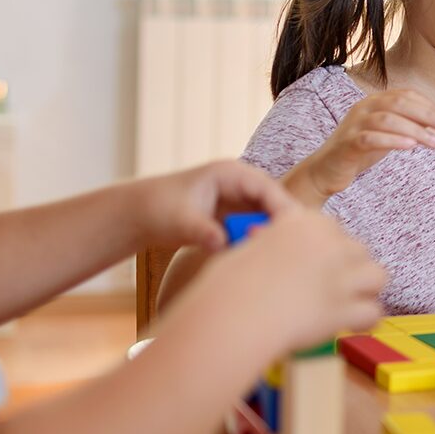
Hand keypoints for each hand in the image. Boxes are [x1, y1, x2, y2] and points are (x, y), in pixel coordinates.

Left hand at [131, 160, 302, 254]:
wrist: (140, 215)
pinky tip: (263, 260)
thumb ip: (203, 232)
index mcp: (230, 173)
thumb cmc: (158, 210)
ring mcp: (240, 199)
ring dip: (272, 234)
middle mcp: (240, 183)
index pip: (267, 188)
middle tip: (294, 251)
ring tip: (280, 259)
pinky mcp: (236, 216)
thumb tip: (222, 244)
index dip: (282, 209)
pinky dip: (260, 240)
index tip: (292, 232)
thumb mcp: (180, 222)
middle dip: (284, 224)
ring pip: (268, 216)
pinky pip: (257, 227)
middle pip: (275, 202)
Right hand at [196, 208, 384, 352]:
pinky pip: (373, 312)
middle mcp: (328, 244)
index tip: (320, 265)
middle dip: (350, 268)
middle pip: (359, 250)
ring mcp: (340, 275)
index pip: (333, 230)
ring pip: (378, 276)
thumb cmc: (228, 286)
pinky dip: (365, 321)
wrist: (232, 314)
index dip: (329, 249)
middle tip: (336, 287)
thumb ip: (271, 243)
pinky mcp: (344, 307)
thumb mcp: (248, 248)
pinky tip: (354, 326)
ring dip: (367, 289)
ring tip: (352, 303)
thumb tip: (270, 246)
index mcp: (303, 223)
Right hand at [288, 88, 434, 203]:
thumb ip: (406, 124)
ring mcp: (354, 125)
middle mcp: (363, 108)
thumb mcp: (386, 133)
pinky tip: (411, 147)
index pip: (405, 95)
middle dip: (427, 114)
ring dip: (416, 130)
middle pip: (399, 103)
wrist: (325, 170)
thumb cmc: (359, 151)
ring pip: (388, 120)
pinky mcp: (347, 144)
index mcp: (373, 102)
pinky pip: (372, 138)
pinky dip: (393, 141)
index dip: (429, 106)